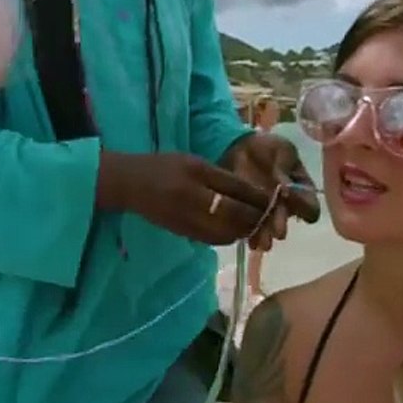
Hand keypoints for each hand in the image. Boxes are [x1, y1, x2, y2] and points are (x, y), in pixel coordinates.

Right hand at [100, 152, 272, 244]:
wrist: (128, 184)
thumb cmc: (163, 167)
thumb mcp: (193, 162)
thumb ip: (220, 176)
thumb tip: (251, 194)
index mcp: (196, 173)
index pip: (236, 188)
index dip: (258, 197)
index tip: (274, 200)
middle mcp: (192, 197)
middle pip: (234, 213)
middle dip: (255, 217)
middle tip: (269, 217)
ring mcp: (186, 218)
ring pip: (225, 231)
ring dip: (243, 231)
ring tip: (253, 226)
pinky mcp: (182, 232)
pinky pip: (211, 239)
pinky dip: (227, 237)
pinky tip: (233, 232)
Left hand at [221, 133, 320, 248]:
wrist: (238, 148)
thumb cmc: (267, 148)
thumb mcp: (282, 150)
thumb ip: (285, 167)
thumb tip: (286, 188)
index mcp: (302, 188)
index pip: (309, 204)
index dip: (306, 209)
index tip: (296, 208)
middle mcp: (287, 204)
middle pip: (287, 218)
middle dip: (282, 225)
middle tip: (278, 232)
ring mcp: (268, 211)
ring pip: (269, 227)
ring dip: (266, 236)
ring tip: (261, 244)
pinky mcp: (249, 214)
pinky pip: (251, 227)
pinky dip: (249, 234)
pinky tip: (246, 240)